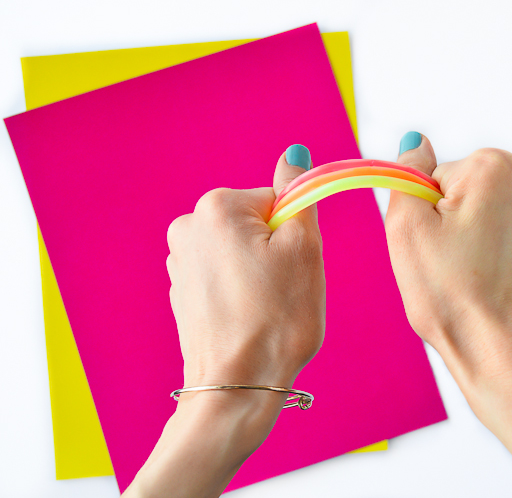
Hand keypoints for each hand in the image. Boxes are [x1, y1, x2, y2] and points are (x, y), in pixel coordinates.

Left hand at [124, 145, 324, 497]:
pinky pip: (226, 276)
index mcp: (216, 207)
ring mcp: (181, 263)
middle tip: (284, 287)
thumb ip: (299, 192)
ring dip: (261, 272)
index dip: (296, 231)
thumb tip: (295, 152)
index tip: (297, 264)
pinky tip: (249, 317)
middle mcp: (188, 228)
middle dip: (277, 250)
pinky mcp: (183, 293)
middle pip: (257, 223)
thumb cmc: (277, 317)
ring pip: (243, 251)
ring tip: (266, 307)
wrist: (238, 385)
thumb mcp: (304, 246)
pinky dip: (242, 291)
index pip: (277, 199)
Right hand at [385, 133, 511, 496]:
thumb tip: (416, 143)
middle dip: (454, 224)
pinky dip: (506, 260)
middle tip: (449, 266)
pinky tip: (497, 288)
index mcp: (495, 168)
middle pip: (470, 193)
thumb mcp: (406, 230)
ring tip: (474, 281)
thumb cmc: (453, 298)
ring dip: (481, 242)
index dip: (425, 213)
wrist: (506, 359)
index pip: (438, 177)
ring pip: (496, 219)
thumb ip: (406, 175)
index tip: (432, 246)